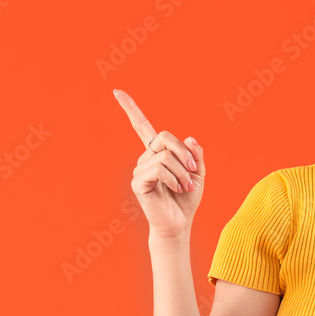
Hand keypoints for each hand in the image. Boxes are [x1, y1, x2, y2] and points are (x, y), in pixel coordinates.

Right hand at [115, 89, 204, 238]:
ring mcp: (140, 170)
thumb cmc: (186, 199)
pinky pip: (159, 169)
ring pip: (164, 155)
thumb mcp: (198, 173)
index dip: (130, 108)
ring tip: (186, 186)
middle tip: (193, 171)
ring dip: (182, 171)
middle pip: (164, 137)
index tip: (116, 91)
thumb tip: (190, 139)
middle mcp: (145, 158)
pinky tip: (177, 189)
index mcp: (157, 152)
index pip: (141, 126)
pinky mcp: (138, 183)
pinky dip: (174, 179)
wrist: (179, 223)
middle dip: (184, 152)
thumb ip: (195, 155)